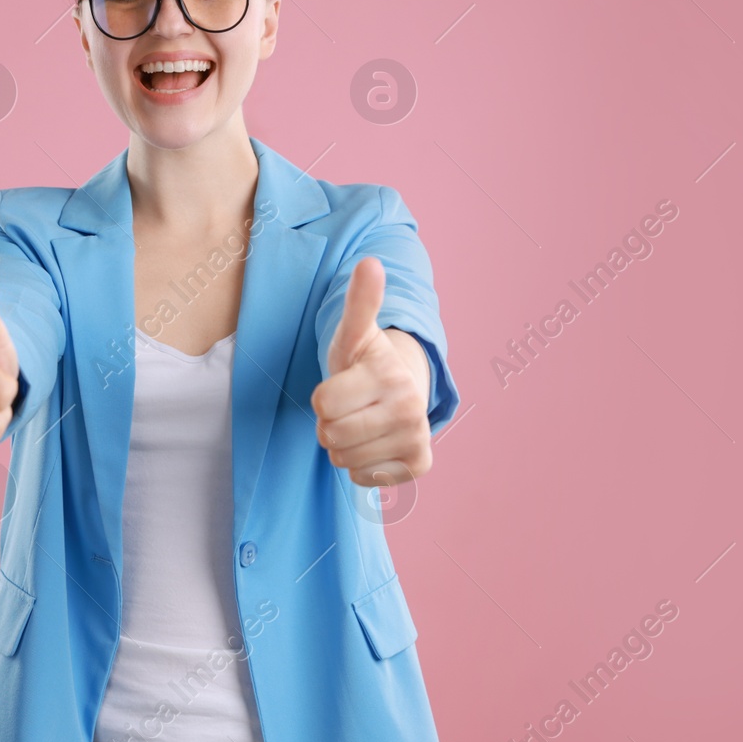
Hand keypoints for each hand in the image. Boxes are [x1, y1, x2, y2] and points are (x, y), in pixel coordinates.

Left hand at [312, 256, 431, 488]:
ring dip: (343, 446)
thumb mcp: (355, 333)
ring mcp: (417, 438)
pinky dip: (362, 466)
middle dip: (330, 423)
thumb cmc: (366, 362)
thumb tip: (370, 263)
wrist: (400, 389)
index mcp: (390, 375)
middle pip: (331, 435)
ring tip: (361, 423)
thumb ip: (360, 302)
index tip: (341, 385)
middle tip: (349, 407)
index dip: (322, 397)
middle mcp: (410, 408)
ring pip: (344, 460)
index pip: (322, 403)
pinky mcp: (419, 464)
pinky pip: (364, 478)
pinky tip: (375, 443)